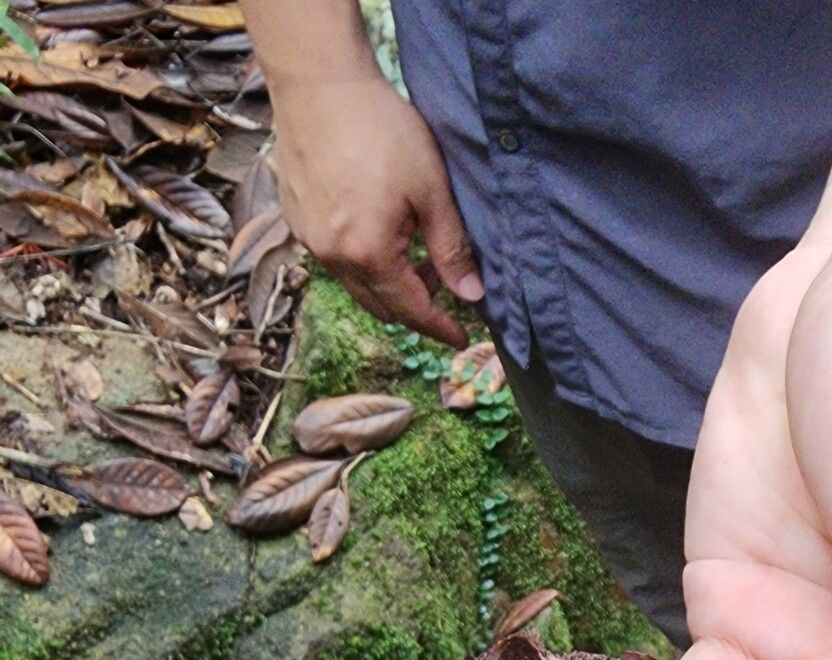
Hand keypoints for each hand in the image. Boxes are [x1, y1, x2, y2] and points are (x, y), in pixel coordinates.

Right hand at [271, 75, 480, 346]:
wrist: (318, 83)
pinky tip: (384, 233)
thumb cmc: (381, 130)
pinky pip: (335, 259)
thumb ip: (451, 248)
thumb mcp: (431, 191)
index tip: (462, 339)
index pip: (411, 310)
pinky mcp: (295, 216)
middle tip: (447, 290)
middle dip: (416, 307)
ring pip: (356, 283)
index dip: (440, 328)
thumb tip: (471, 295)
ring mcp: (307, 237)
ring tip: (419, 256)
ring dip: (389, 283)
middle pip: (380, 305)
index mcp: (367, 254)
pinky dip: (364, 261)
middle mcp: (331, 256)